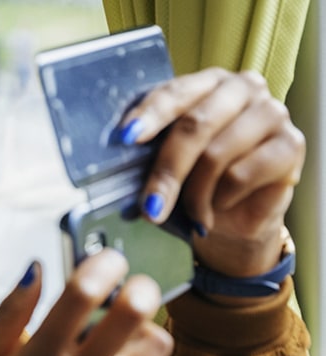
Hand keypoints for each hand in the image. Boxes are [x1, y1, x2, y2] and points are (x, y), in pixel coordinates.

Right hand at [0, 251, 172, 355]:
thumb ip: (10, 314)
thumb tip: (37, 268)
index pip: (84, 296)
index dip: (101, 264)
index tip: (105, 257)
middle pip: (136, 316)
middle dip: (138, 286)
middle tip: (126, 283)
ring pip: (157, 346)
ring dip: (143, 325)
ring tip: (116, 328)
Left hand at [121, 68, 304, 277]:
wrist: (233, 218)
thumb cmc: (196, 181)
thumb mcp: (168, 161)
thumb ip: (150, 149)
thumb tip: (118, 155)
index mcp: (207, 83)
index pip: (174, 92)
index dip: (149, 115)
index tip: (126, 137)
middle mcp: (243, 88)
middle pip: (195, 124)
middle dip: (166, 171)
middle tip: (149, 206)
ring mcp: (272, 113)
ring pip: (217, 154)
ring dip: (194, 194)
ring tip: (189, 212)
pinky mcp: (291, 145)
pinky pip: (243, 174)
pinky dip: (221, 198)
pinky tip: (218, 206)